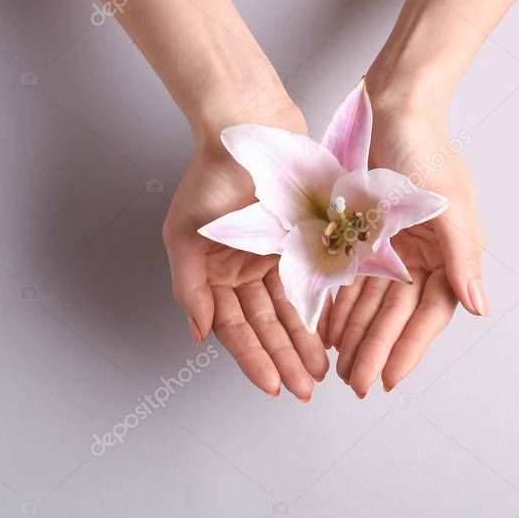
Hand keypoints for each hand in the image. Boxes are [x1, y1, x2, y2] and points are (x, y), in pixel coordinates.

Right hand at [162, 99, 330, 400]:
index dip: (254, 359)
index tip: (272, 387)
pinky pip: (315, 282)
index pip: (235, 328)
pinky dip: (322, 309)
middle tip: (305, 390)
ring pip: (293, 310)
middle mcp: (245, 270)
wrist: (250, 127)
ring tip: (320, 372)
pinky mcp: (303, 240)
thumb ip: (192, 288)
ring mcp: (276, 256)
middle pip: (267, 326)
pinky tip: (333, 334)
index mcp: (215, 273)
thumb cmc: (213, 176)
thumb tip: (197, 335)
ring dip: (305, 343)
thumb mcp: (186, 236)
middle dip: (285, 359)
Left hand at [328, 104, 486, 396]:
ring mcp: (387, 247)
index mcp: (447, 254)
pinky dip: (337, 305)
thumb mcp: (448, 205)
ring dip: (355, 335)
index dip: (409, 348)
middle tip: (356, 384)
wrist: (391, 107)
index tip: (390, 379)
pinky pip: (347, 279)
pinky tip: (324, 330)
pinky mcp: (359, 235)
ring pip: (369, 303)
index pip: (428, 313)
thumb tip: (479, 307)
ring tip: (338, 367)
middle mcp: (418, 256)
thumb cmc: (426, 150)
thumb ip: (462, 258)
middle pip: (395, 315)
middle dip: (375, 350)